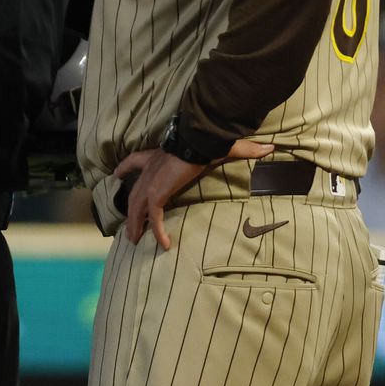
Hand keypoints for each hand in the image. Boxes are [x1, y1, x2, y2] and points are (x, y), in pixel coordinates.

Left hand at [115, 138, 273, 248]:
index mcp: (157, 156)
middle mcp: (149, 170)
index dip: (124, 167)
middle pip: (133, 194)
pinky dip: (157, 231)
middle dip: (130, 211)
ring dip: (136, 226)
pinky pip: (153, 218)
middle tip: (128, 227)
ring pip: (137, 209)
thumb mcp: (224, 146)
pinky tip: (164, 245)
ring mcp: (150, 183)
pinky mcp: (156, 193)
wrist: (198, 140)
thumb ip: (245, 150)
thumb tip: (269, 148)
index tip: (115, 174)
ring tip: (135, 241)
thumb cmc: (207, 140)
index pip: (134, 161)